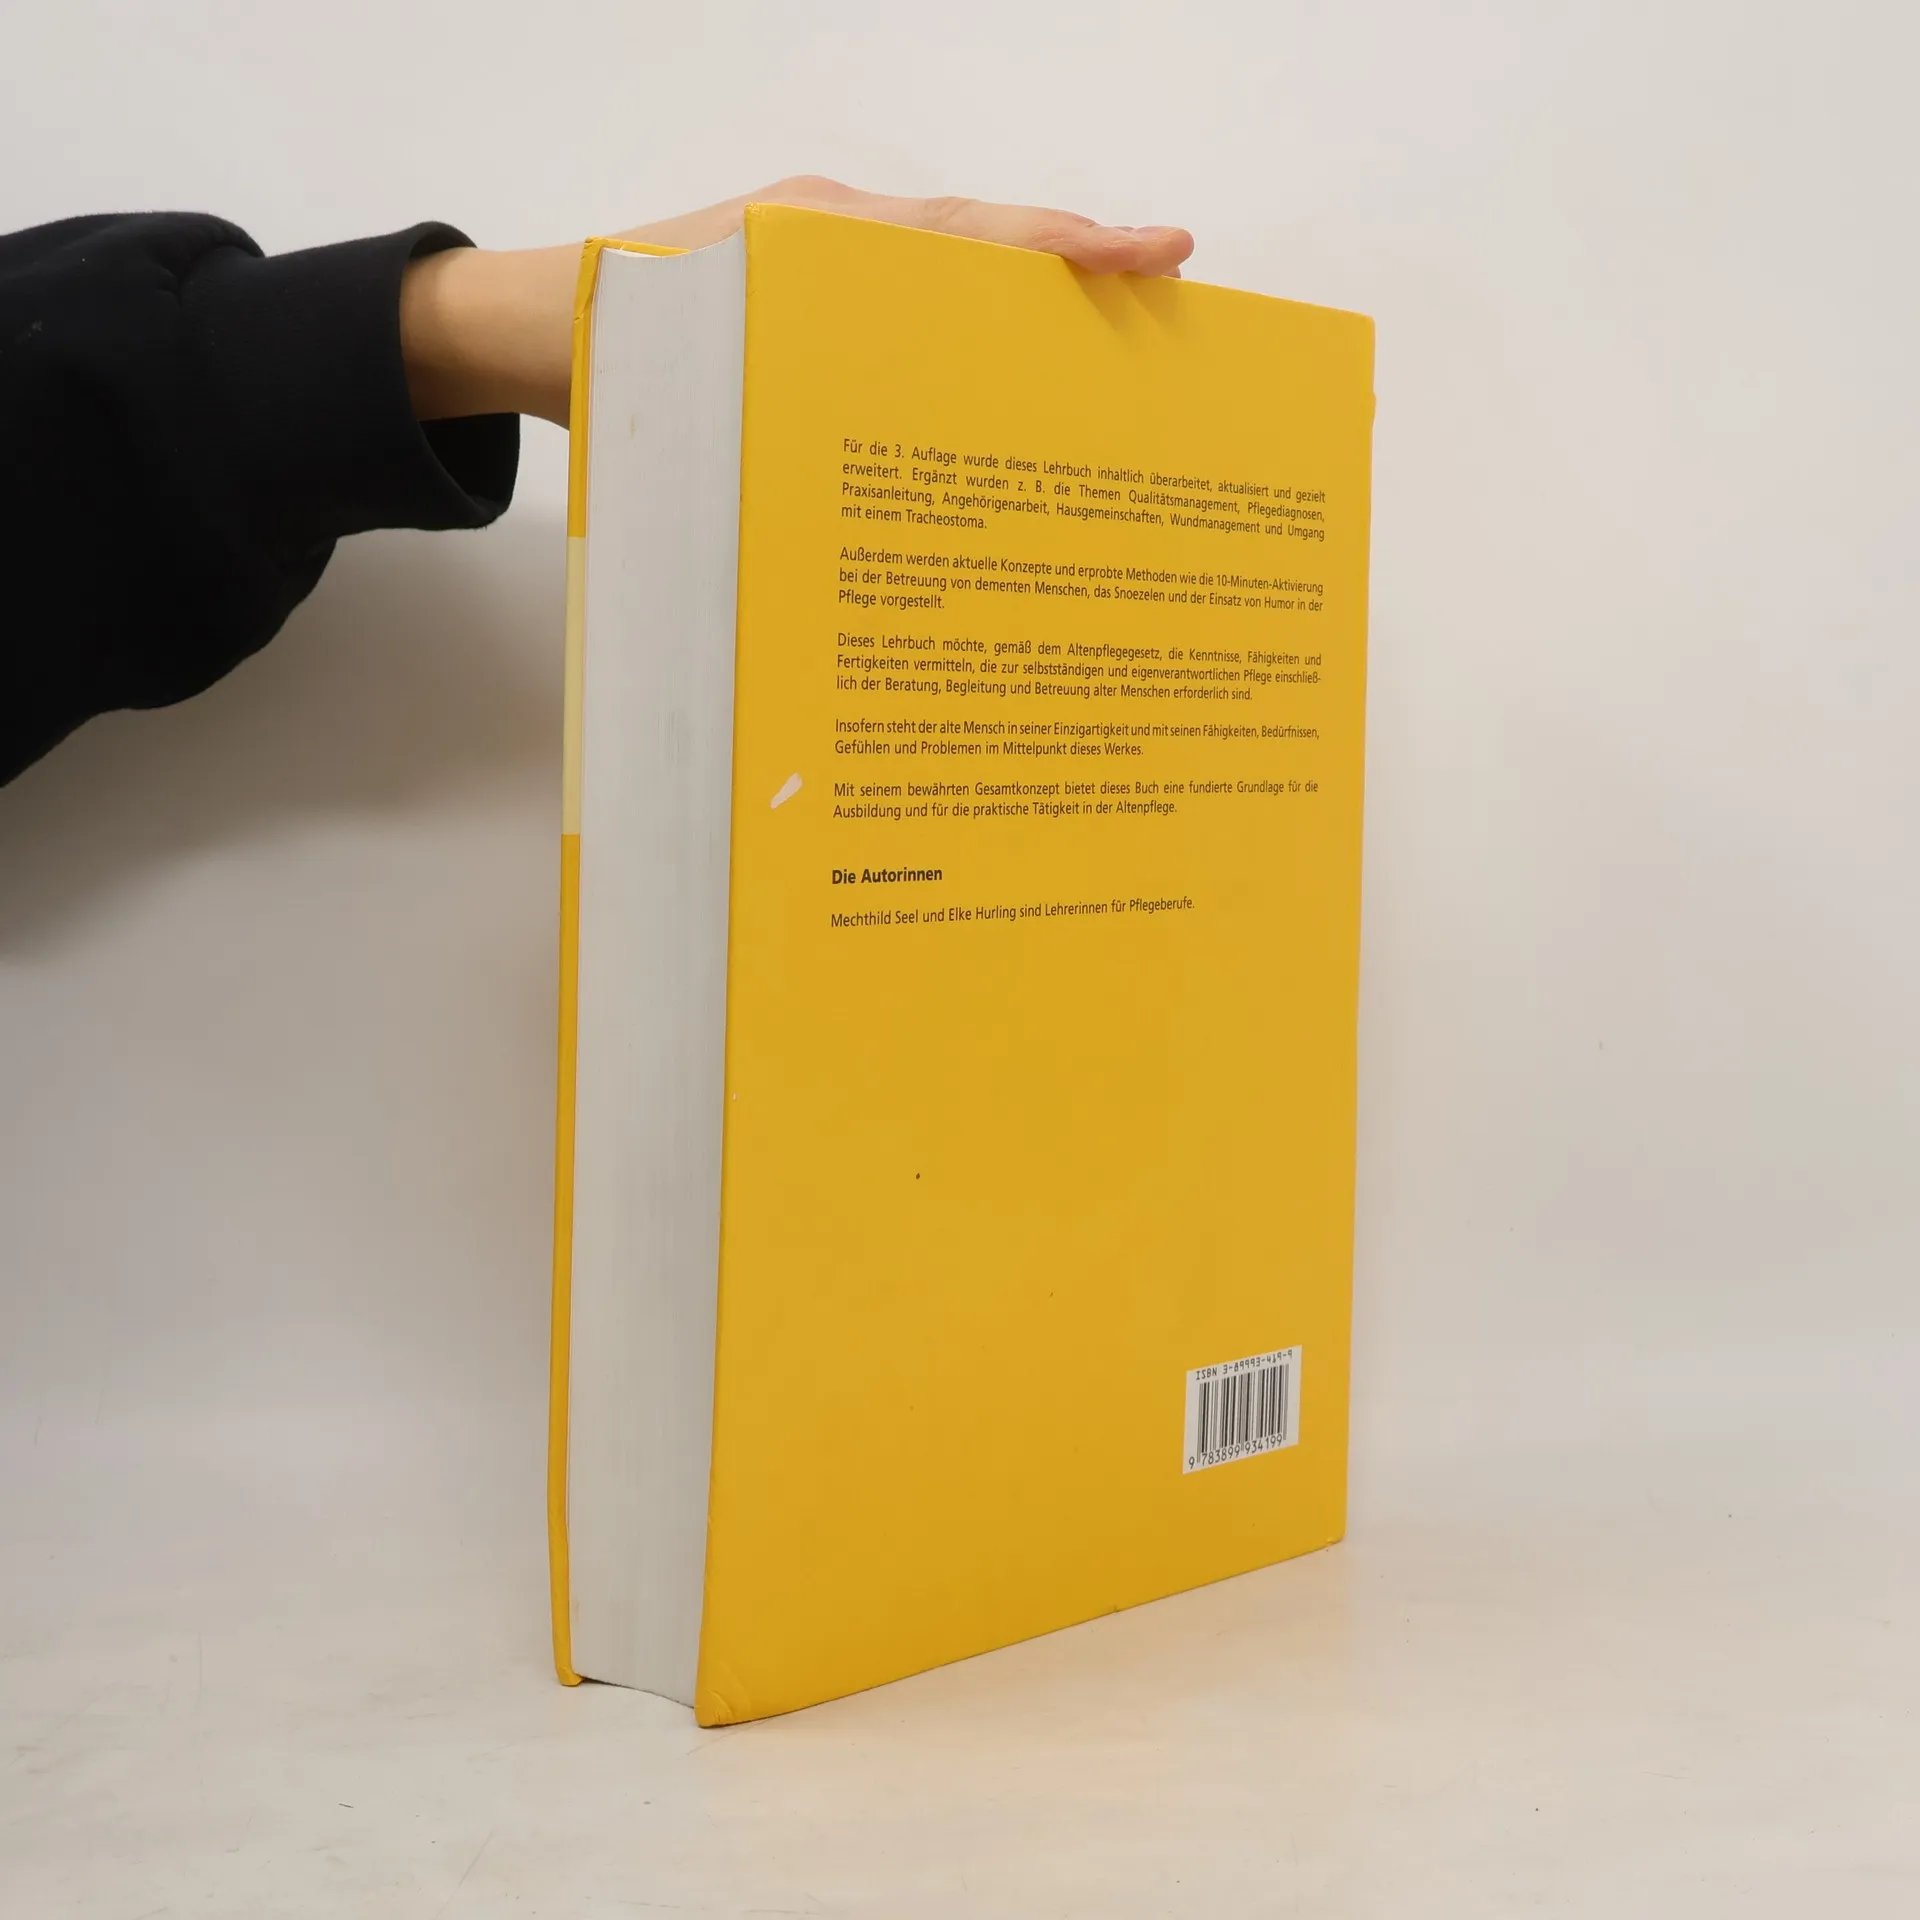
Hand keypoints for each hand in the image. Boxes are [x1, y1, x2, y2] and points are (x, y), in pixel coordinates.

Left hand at [401, 176, 1193, 426]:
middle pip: (978, 243)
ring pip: (949, 273)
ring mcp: (822, 263)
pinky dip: (964, 328)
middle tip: (1167, 282)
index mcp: (818, 241)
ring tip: (1113, 331)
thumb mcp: (688, 368)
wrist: (521, 331)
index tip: (1148, 252)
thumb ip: (775, 377)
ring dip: (1027, 299)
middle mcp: (832, 238)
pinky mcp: (809, 299)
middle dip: (1073, 262)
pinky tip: (1000, 376)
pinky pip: (904, 304)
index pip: (964, 235)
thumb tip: (868, 427)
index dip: (1060, 247)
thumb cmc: (603, 352)